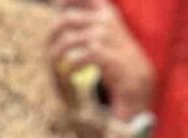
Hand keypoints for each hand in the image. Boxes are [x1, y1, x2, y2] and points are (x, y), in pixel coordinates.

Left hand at [49, 0, 153, 114]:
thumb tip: (63, 10)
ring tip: (55, 66)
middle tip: (49, 49)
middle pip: (66, 19)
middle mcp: (104, 19)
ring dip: (56, 55)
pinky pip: (75, 58)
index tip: (57, 8)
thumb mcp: (108, 32)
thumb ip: (91, 21)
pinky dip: (68, 68)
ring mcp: (104, 35)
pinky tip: (69, 75)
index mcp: (106, 11)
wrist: (138, 79)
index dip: (66, 1)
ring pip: (68, 40)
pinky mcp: (102, 54)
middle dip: (52, 34)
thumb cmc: (119, 58)